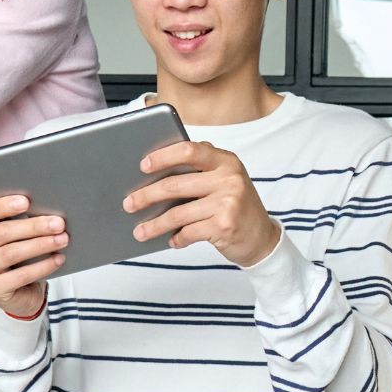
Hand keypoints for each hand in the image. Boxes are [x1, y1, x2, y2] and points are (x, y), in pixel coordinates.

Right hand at [0, 197, 65, 317]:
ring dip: (40, 244)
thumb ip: (17, 222)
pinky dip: (42, 266)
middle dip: (32, 226)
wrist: (17, 293)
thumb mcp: (11, 237)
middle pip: (0, 233)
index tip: (25, 201)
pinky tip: (58, 258)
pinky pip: (20, 276)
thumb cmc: (15, 257)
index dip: (0, 206)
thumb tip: (45, 211)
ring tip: (62, 239)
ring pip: (11, 253)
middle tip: (58, 223)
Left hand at [124, 141, 279, 266]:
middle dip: (147, 196)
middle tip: (129, 203)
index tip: (143, 166)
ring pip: (178, 213)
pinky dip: (176, 239)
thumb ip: (200, 171)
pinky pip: (188, 232)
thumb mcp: (225, 181)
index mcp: (227, 161)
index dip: (164, 156)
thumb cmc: (236, 207)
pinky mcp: (224, 226)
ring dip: (155, 224)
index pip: (190, 150)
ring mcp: (228, 202)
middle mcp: (230, 179)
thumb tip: (154, 174)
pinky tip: (171, 241)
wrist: (263, 238)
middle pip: (176, 185)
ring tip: (140, 231)